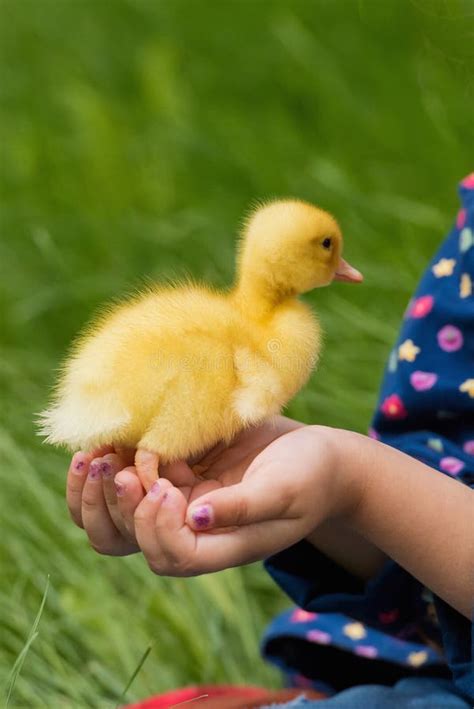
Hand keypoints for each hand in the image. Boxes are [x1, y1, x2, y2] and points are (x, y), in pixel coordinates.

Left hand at [66, 417, 302, 555]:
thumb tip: (194, 518)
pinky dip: (122, 458)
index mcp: (222, 545)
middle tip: (118, 469)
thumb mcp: (283, 491)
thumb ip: (242, 508)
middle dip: (118, 508)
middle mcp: (196, 529)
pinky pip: (140, 472)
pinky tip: (117, 437)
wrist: (319, 455)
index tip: (165, 487)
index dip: (157, 528)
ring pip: (127, 509)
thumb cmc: (310, 476)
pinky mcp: (182, 470)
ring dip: (106, 488)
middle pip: (137, 539)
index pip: (173, 555)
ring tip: (101, 454)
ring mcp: (185, 500)